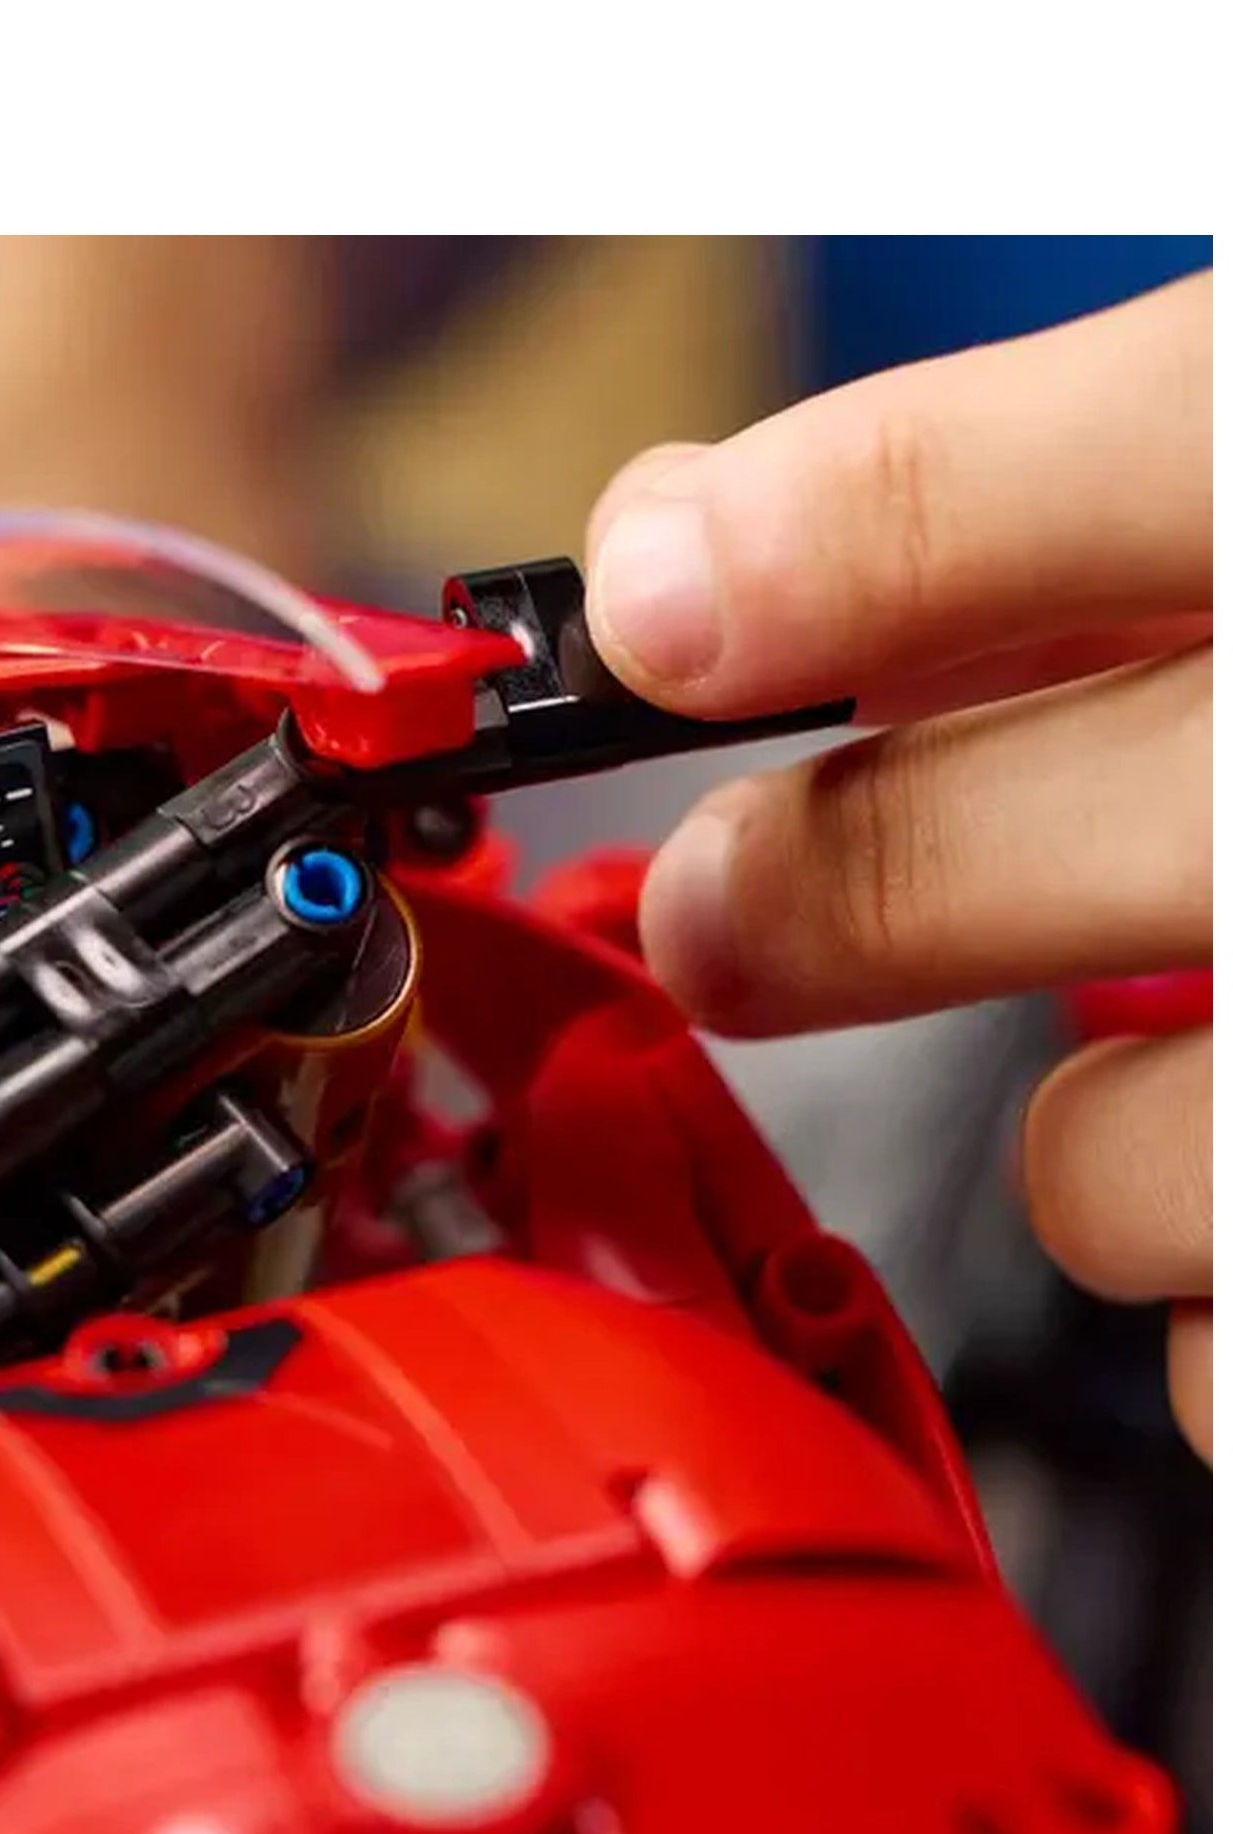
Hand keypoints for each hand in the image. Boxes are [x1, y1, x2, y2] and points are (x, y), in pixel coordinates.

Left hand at [582, 272, 1212, 1458]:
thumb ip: (1071, 506)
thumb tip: (708, 554)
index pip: (1117, 470)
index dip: (845, 537)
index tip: (657, 602)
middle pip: (970, 857)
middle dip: (815, 889)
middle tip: (740, 904)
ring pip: (1107, 1167)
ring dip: (1101, 1125)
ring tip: (1215, 1045)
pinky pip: (1219, 1363)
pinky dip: (1217, 1280)